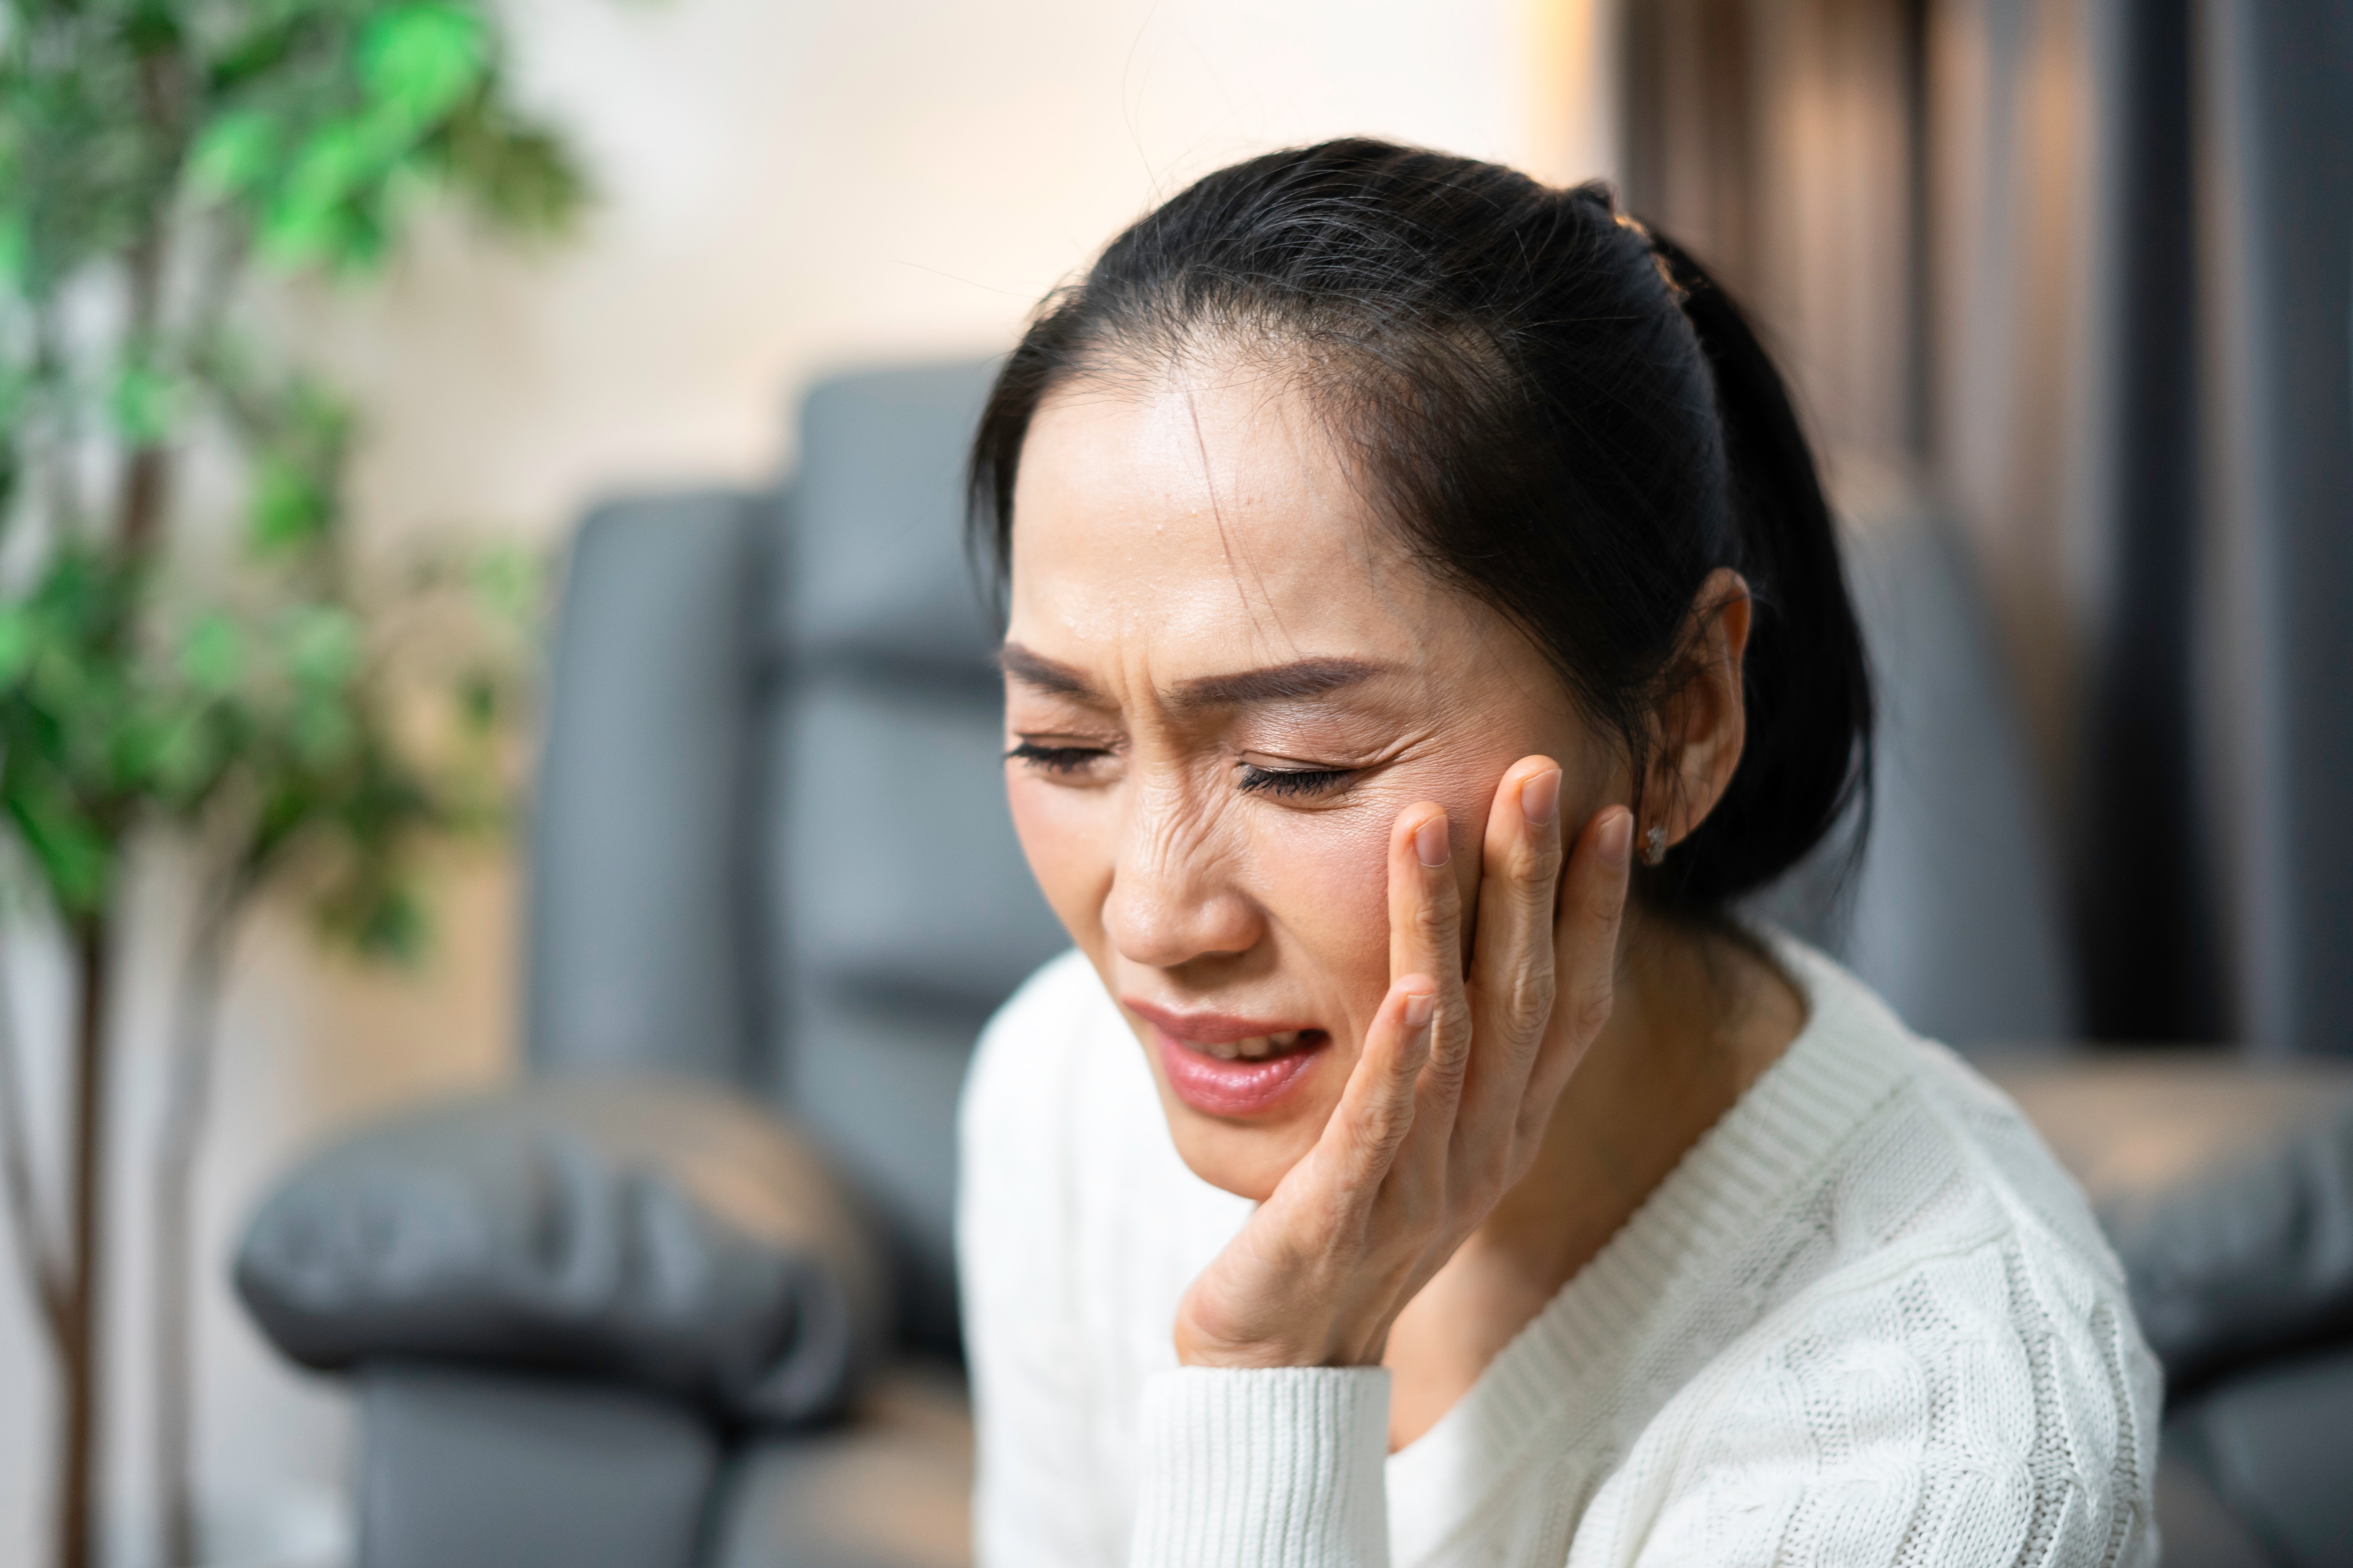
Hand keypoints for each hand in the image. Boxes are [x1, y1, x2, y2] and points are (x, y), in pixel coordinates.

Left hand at [1171, 759, 1633, 1368]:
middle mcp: (1481, 1151)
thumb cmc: (1342, 1233)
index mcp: (1503, 1128)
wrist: (1281, 1368)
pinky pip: (1382, 1128)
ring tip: (1437, 827)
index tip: (1610, 809)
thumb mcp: (1411, 1135)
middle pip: (1524, 999)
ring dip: (1446, 927)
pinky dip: (1400, 1059)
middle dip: (1530, 880)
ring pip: (1451, 1039)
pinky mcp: (1342, 1217)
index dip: (1594, 909)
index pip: (1570, 1003)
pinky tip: (1411, 993)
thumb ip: (1443, 1057)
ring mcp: (1420, 1186)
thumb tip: (1454, 954)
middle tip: (1534, 772)